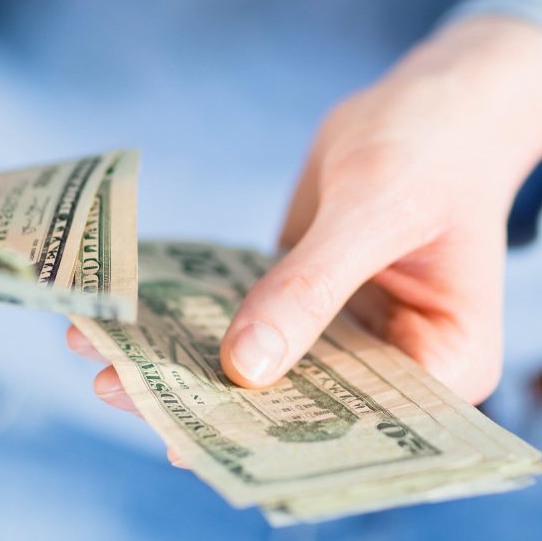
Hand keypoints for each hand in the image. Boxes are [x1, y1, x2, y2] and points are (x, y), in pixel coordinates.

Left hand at [73, 14, 541, 429]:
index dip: (273, 443)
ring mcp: (349, 341)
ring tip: (95, 351)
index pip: (359, 430)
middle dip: (208, 403)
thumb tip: (243, 369)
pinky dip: (190, 319)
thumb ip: (312, 287)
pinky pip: (246, 325)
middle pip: (300, 410)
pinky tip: (126, 314)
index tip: (185, 440)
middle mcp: (396, 369)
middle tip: (113, 388)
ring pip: (262, 373)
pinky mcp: (308, 308)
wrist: (436, 98)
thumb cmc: (434, 144)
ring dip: (185, 365)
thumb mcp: (375, 208)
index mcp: (446, 365)